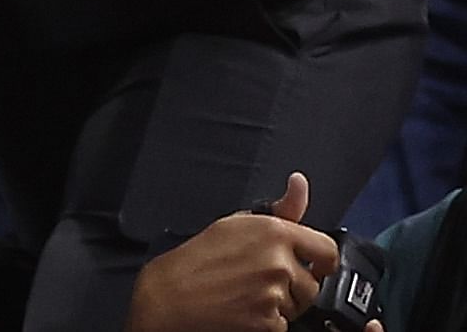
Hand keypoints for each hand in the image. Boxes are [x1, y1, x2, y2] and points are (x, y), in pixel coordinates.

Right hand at [127, 174, 351, 331]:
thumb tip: (299, 182)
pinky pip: (285, 324)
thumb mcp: (237, 223)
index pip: (328, 250)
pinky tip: (245, 309)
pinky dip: (268, 321)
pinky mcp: (269, 321)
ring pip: (300, 305)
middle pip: (313, 284)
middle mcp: (279, 261)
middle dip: (295, 286)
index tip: (312, 265)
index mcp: (274, 231)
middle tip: (262, 280)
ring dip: (282, 304)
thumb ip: (281, 209)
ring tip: (249, 293)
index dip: (321, 260)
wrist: (171, 295)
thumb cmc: (198, 258)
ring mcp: (275, 293)